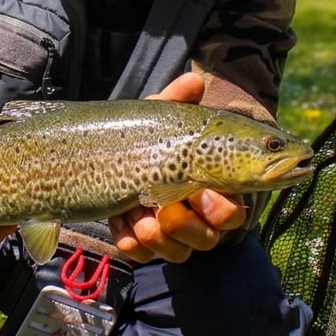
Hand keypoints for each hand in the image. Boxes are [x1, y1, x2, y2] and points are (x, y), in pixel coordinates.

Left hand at [107, 69, 246, 262]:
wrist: (103, 153)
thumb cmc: (145, 135)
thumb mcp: (158, 117)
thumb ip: (177, 100)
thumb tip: (194, 80)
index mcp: (210, 189)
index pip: (233, 212)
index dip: (222, 208)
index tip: (202, 190)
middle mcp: (195, 217)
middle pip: (208, 239)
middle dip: (188, 225)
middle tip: (168, 205)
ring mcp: (167, 233)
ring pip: (177, 252)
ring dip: (157, 234)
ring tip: (138, 211)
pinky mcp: (139, 242)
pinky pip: (142, 255)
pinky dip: (131, 239)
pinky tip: (121, 220)